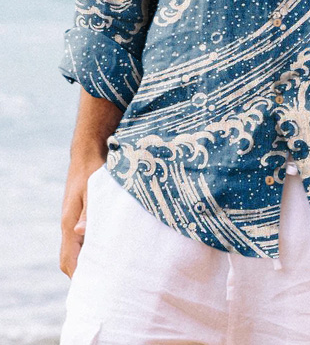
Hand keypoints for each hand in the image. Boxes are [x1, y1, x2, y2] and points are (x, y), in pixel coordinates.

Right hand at [59, 159, 104, 277]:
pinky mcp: (82, 215)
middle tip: (105, 286)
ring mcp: (74, 221)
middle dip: (84, 274)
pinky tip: (109, 250)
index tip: (94, 288)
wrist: (88, 152)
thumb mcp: (95, 189)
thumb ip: (90, 211)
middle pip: (71, 260)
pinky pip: (84, 239)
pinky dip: (92, 248)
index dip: (79, 276)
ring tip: (109, 273)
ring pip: (78, 250)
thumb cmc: (93, 170)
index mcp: (69, 223)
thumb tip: (81, 232)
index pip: (69, 260)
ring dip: (89, 261)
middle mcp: (70, 225)